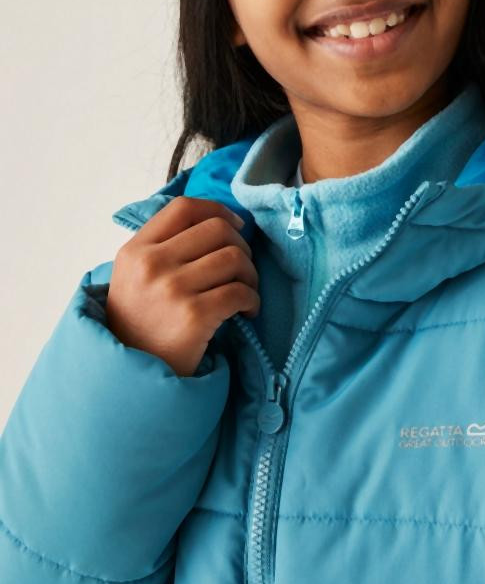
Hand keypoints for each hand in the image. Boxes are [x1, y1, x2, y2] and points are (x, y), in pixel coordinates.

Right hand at [105, 197, 259, 376]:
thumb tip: (221, 221)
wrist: (133, 375)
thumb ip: (165, 247)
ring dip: (250, 275)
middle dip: (241, 246)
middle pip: (217, 230)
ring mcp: (172, 289)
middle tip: (242, 270)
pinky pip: (240, 292)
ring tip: (246, 292)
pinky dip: (253, 300)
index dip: (218, 210)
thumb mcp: (135, 277)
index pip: (184, 208)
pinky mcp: (194, 316)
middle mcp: (151, 264)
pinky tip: (247, 311)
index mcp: (135, 250)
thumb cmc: (142, 324)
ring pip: (234, 258)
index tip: (235, 227)